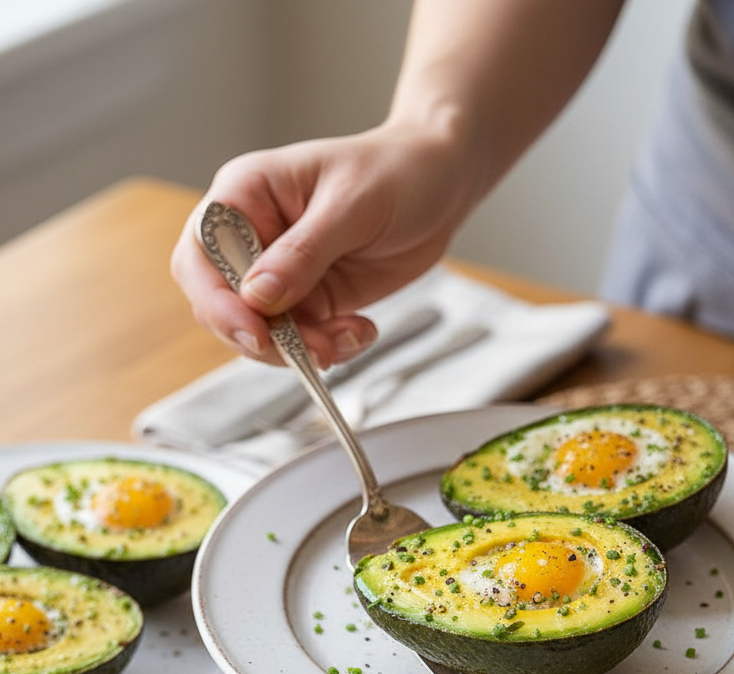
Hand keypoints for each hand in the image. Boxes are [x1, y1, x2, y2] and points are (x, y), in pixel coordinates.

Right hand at [170, 124, 470, 368]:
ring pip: (261, 333)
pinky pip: (300, 341)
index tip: (256, 331)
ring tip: (349, 335)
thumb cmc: (395, 171)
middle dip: (263, 337)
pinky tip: (360, 332)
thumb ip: (303, 253)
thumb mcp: (351, 206)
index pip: (201, 255)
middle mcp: (253, 237)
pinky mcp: (309, 301)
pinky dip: (327, 348)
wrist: (440, 184)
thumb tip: (256, 296)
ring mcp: (279, 274)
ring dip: (302, 349)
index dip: (218, 301)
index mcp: (245, 195)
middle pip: (221, 305)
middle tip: (311, 349)